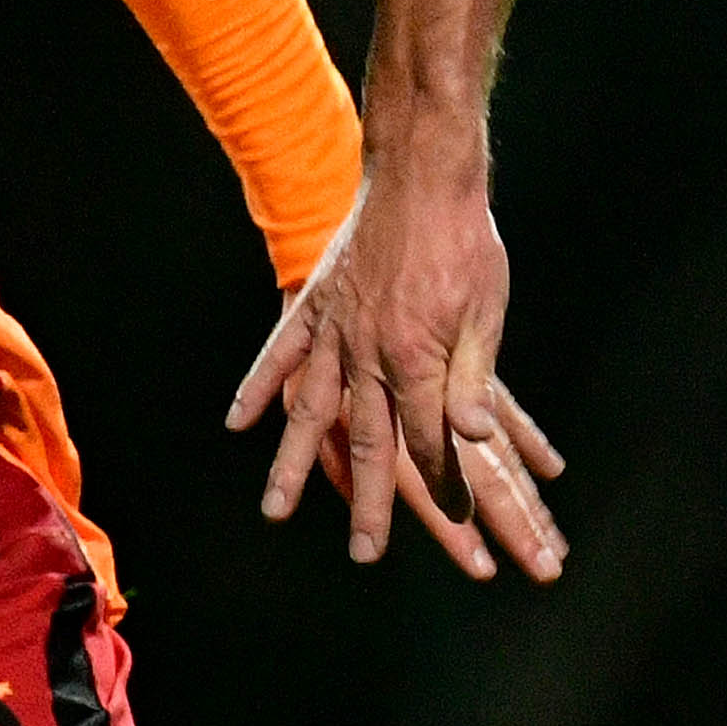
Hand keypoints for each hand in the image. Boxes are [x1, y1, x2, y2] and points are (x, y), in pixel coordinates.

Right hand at [225, 162, 568, 580]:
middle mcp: (370, 352)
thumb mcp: (486, 309)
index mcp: (419, 357)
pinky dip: (259, 385)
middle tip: (365, 553)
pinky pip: (281, 352)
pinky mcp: (316, 303)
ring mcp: (336, 329)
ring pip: (312, 410)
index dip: (445, 489)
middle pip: (371, 442)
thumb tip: (474, 437)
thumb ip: (474, 377)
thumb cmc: (464, 240)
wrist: (422, 172)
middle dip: (371, 504)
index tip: (456, 529)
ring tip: (276, 509)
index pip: (429, 441)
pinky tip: (239, 421)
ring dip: (295, 464)